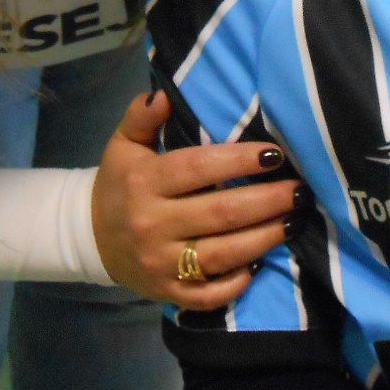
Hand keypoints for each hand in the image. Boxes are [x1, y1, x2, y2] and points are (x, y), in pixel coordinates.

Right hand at [92, 92, 299, 309]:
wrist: (90, 238)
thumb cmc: (120, 183)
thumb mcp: (124, 144)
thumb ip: (143, 117)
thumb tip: (163, 94)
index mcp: (145, 182)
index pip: (198, 168)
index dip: (240, 161)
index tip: (275, 155)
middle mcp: (153, 223)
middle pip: (220, 213)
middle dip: (266, 202)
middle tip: (299, 191)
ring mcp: (161, 263)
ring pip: (221, 255)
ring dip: (263, 239)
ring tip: (293, 221)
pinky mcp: (168, 292)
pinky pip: (209, 295)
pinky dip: (237, 284)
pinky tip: (261, 264)